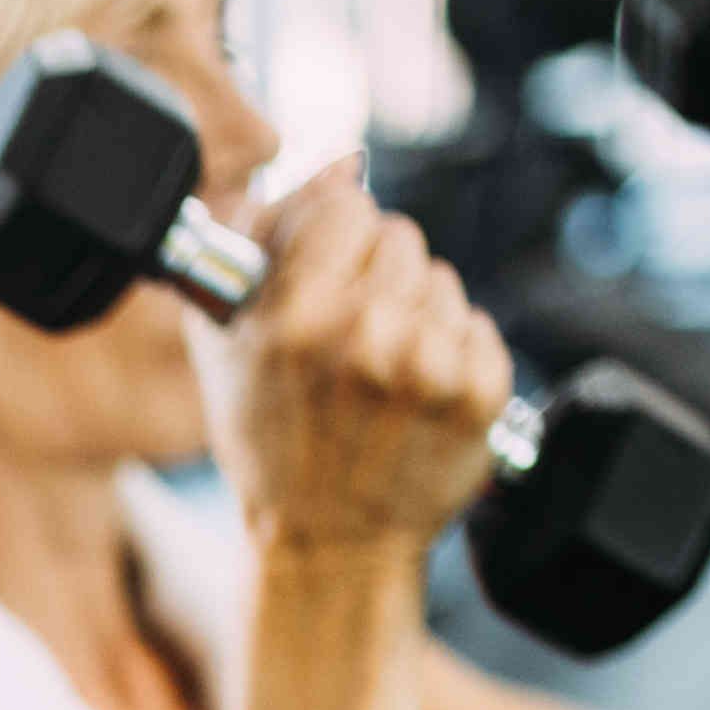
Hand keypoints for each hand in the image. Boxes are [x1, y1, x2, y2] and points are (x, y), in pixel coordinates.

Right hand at [198, 166, 514, 553]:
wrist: (329, 546)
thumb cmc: (270, 446)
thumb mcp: (227, 345)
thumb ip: (259, 239)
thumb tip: (331, 162)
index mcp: (299, 314)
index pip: (349, 206)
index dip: (337, 238)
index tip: (328, 272)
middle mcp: (368, 333)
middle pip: (402, 238)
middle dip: (378, 277)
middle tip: (354, 338)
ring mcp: (431, 365)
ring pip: (442, 283)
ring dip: (418, 315)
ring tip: (383, 375)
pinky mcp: (482, 393)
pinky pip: (478, 327)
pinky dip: (454, 354)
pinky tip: (417, 397)